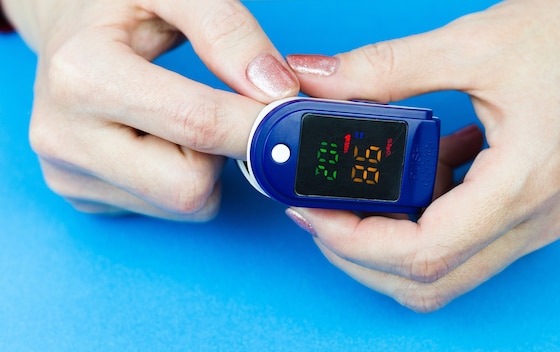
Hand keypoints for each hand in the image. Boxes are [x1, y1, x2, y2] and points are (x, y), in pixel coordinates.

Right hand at [3, 0, 298, 220]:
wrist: (67, 24)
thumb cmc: (118, 3)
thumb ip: (227, 31)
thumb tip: (275, 91)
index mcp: (83, 77)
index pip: (198, 126)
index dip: (257, 125)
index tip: (287, 115)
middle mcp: (64, 137)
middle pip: (190, 187)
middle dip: (222, 152)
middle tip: (222, 109)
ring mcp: (69, 174)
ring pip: (184, 204)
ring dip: (204, 166)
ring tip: (181, 114)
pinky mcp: (83, 195)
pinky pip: (166, 208)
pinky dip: (180, 177)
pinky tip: (161, 137)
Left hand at [284, 0, 559, 310]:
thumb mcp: (470, 44)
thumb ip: (384, 67)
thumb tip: (317, 80)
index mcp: (522, 183)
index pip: (422, 253)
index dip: (352, 242)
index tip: (310, 212)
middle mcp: (533, 220)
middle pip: (427, 281)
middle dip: (358, 256)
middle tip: (320, 213)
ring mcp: (535, 222)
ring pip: (443, 272)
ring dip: (387, 245)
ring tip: (359, 195)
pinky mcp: (530, 211)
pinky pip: (464, 243)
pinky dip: (423, 223)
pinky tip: (419, 175)